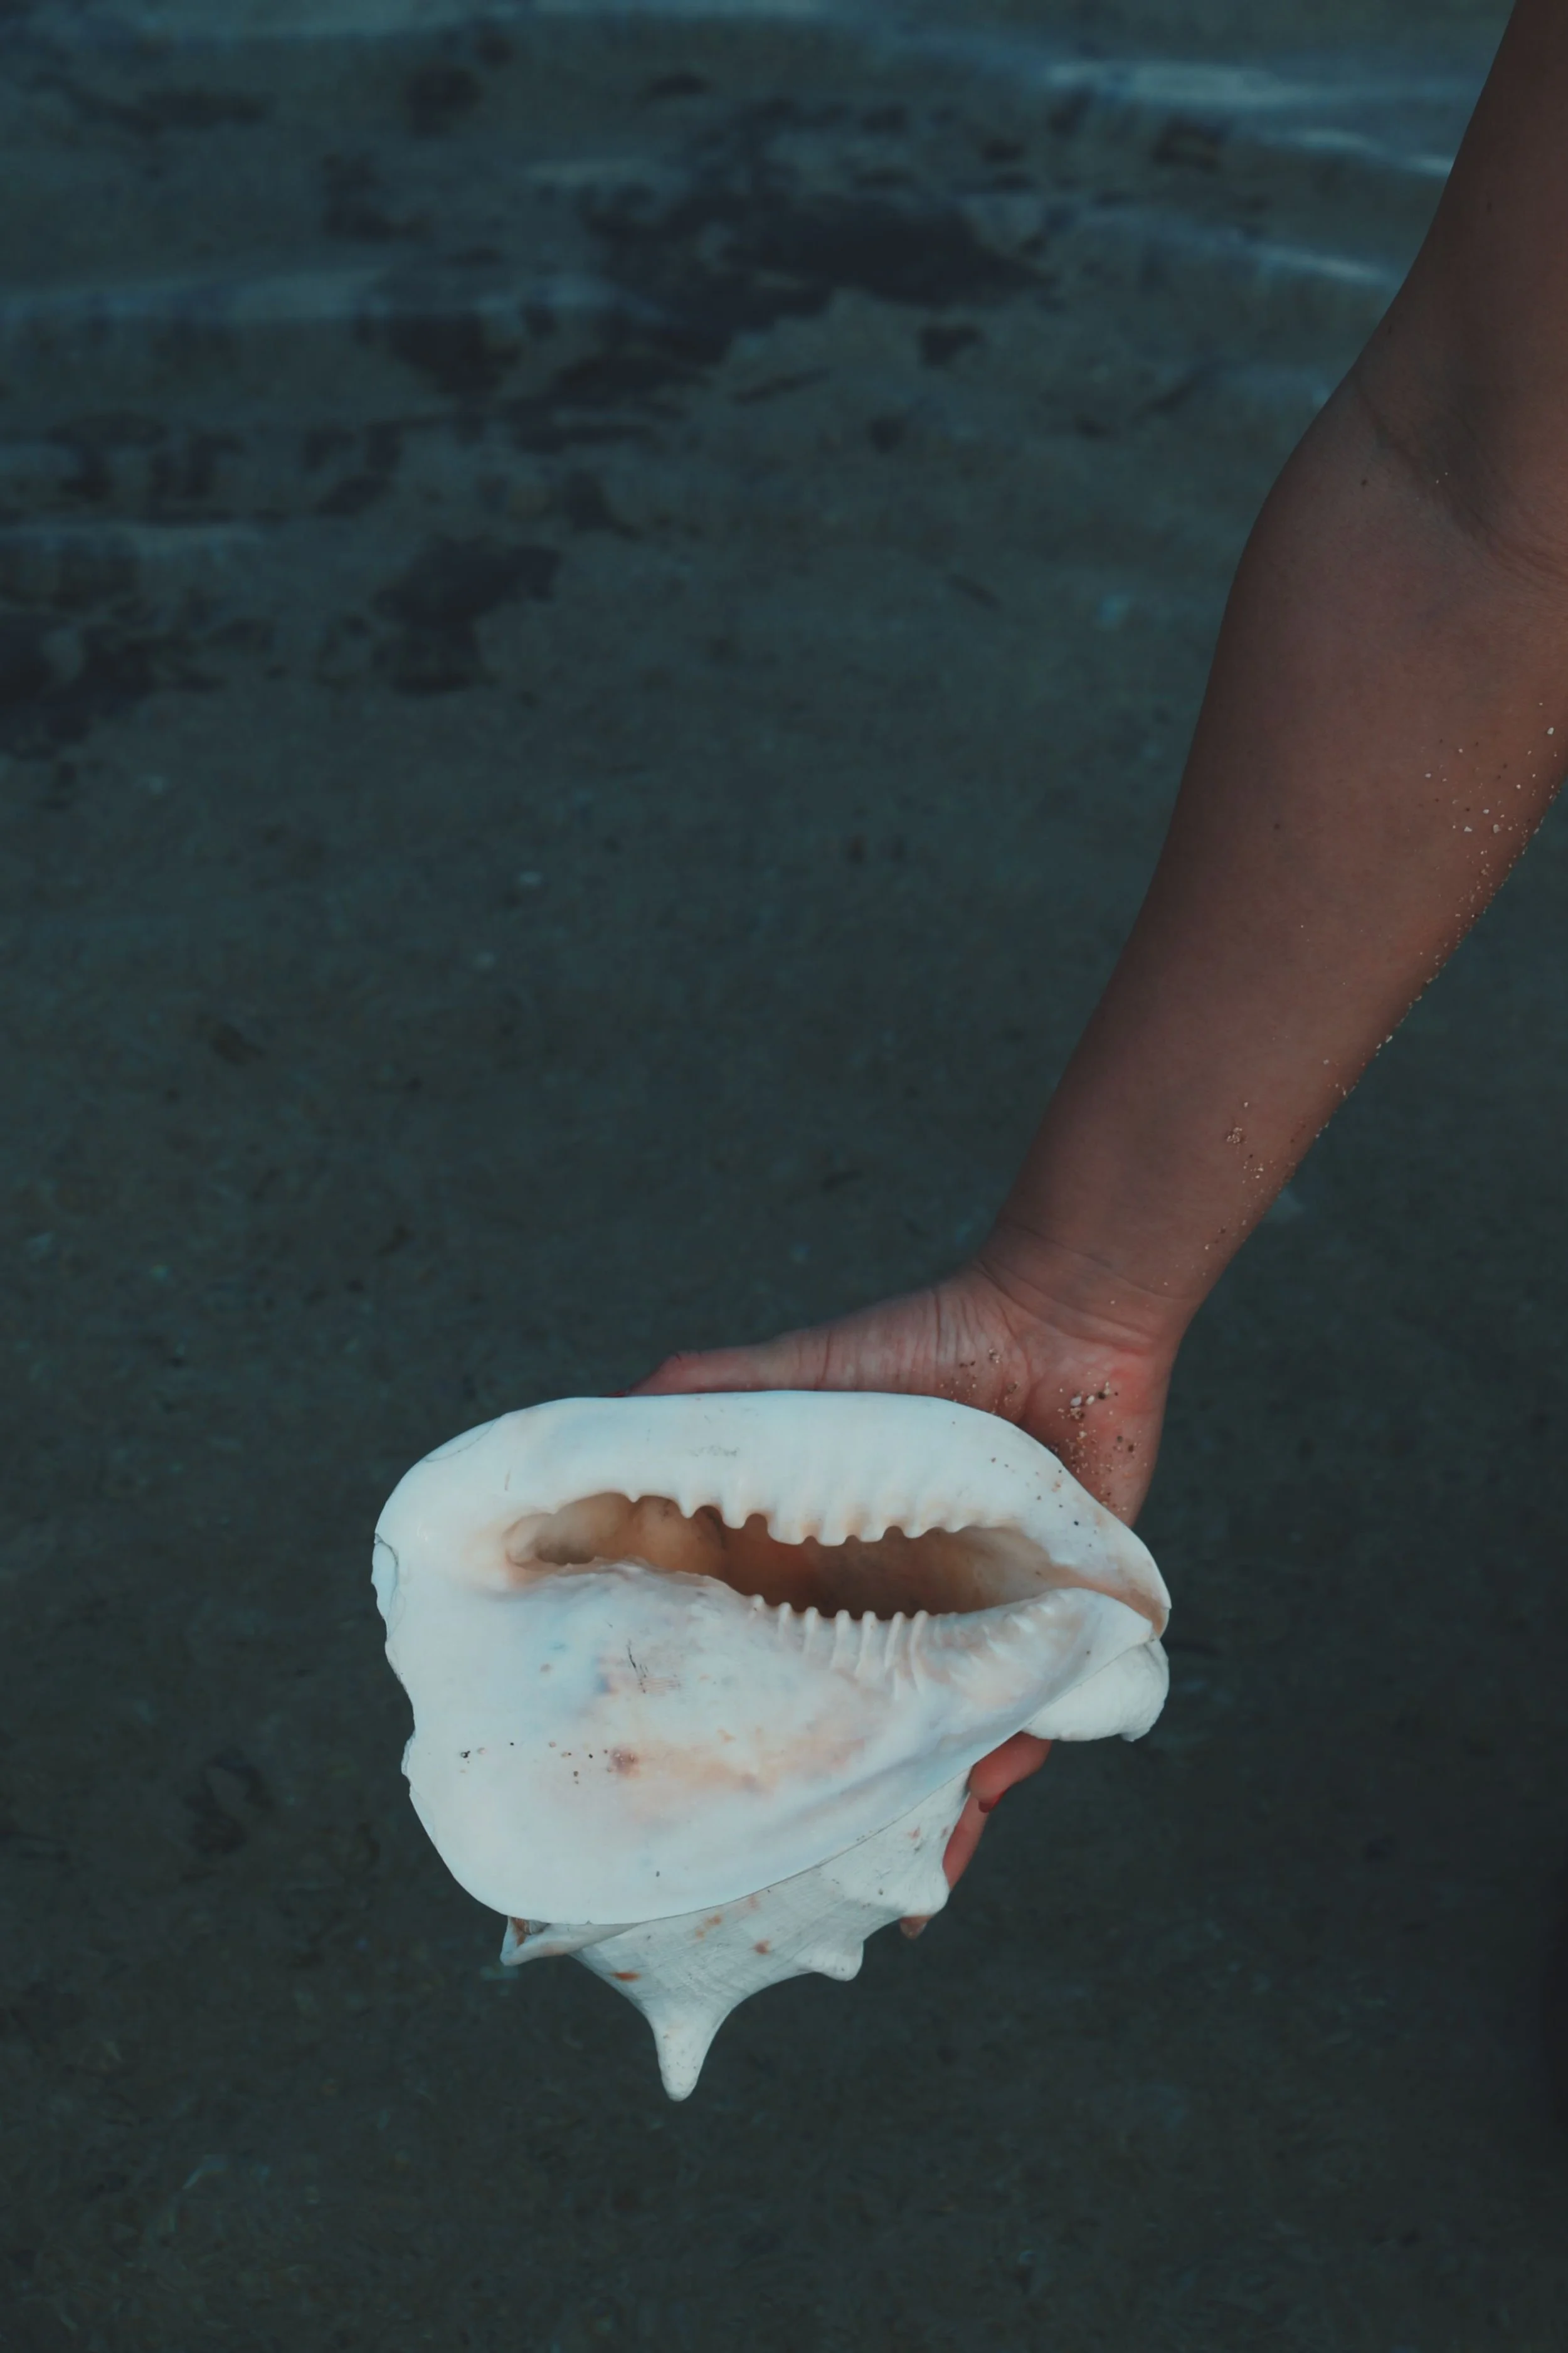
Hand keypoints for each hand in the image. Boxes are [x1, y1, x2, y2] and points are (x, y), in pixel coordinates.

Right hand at [633, 1243, 1176, 1904]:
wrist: (1057, 1329)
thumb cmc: (921, 1344)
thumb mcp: (793, 1374)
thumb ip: (703, 1397)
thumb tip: (585, 1435)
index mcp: (817, 1560)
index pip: (762, 1655)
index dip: (724, 1714)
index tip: (669, 1789)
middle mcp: (882, 1607)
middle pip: (840, 1717)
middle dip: (810, 1792)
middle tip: (752, 1882)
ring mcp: (961, 1625)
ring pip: (920, 1745)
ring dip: (892, 1817)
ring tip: (843, 1906)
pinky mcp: (1043, 1635)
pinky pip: (1017, 1736)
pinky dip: (984, 1791)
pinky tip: (944, 1860)